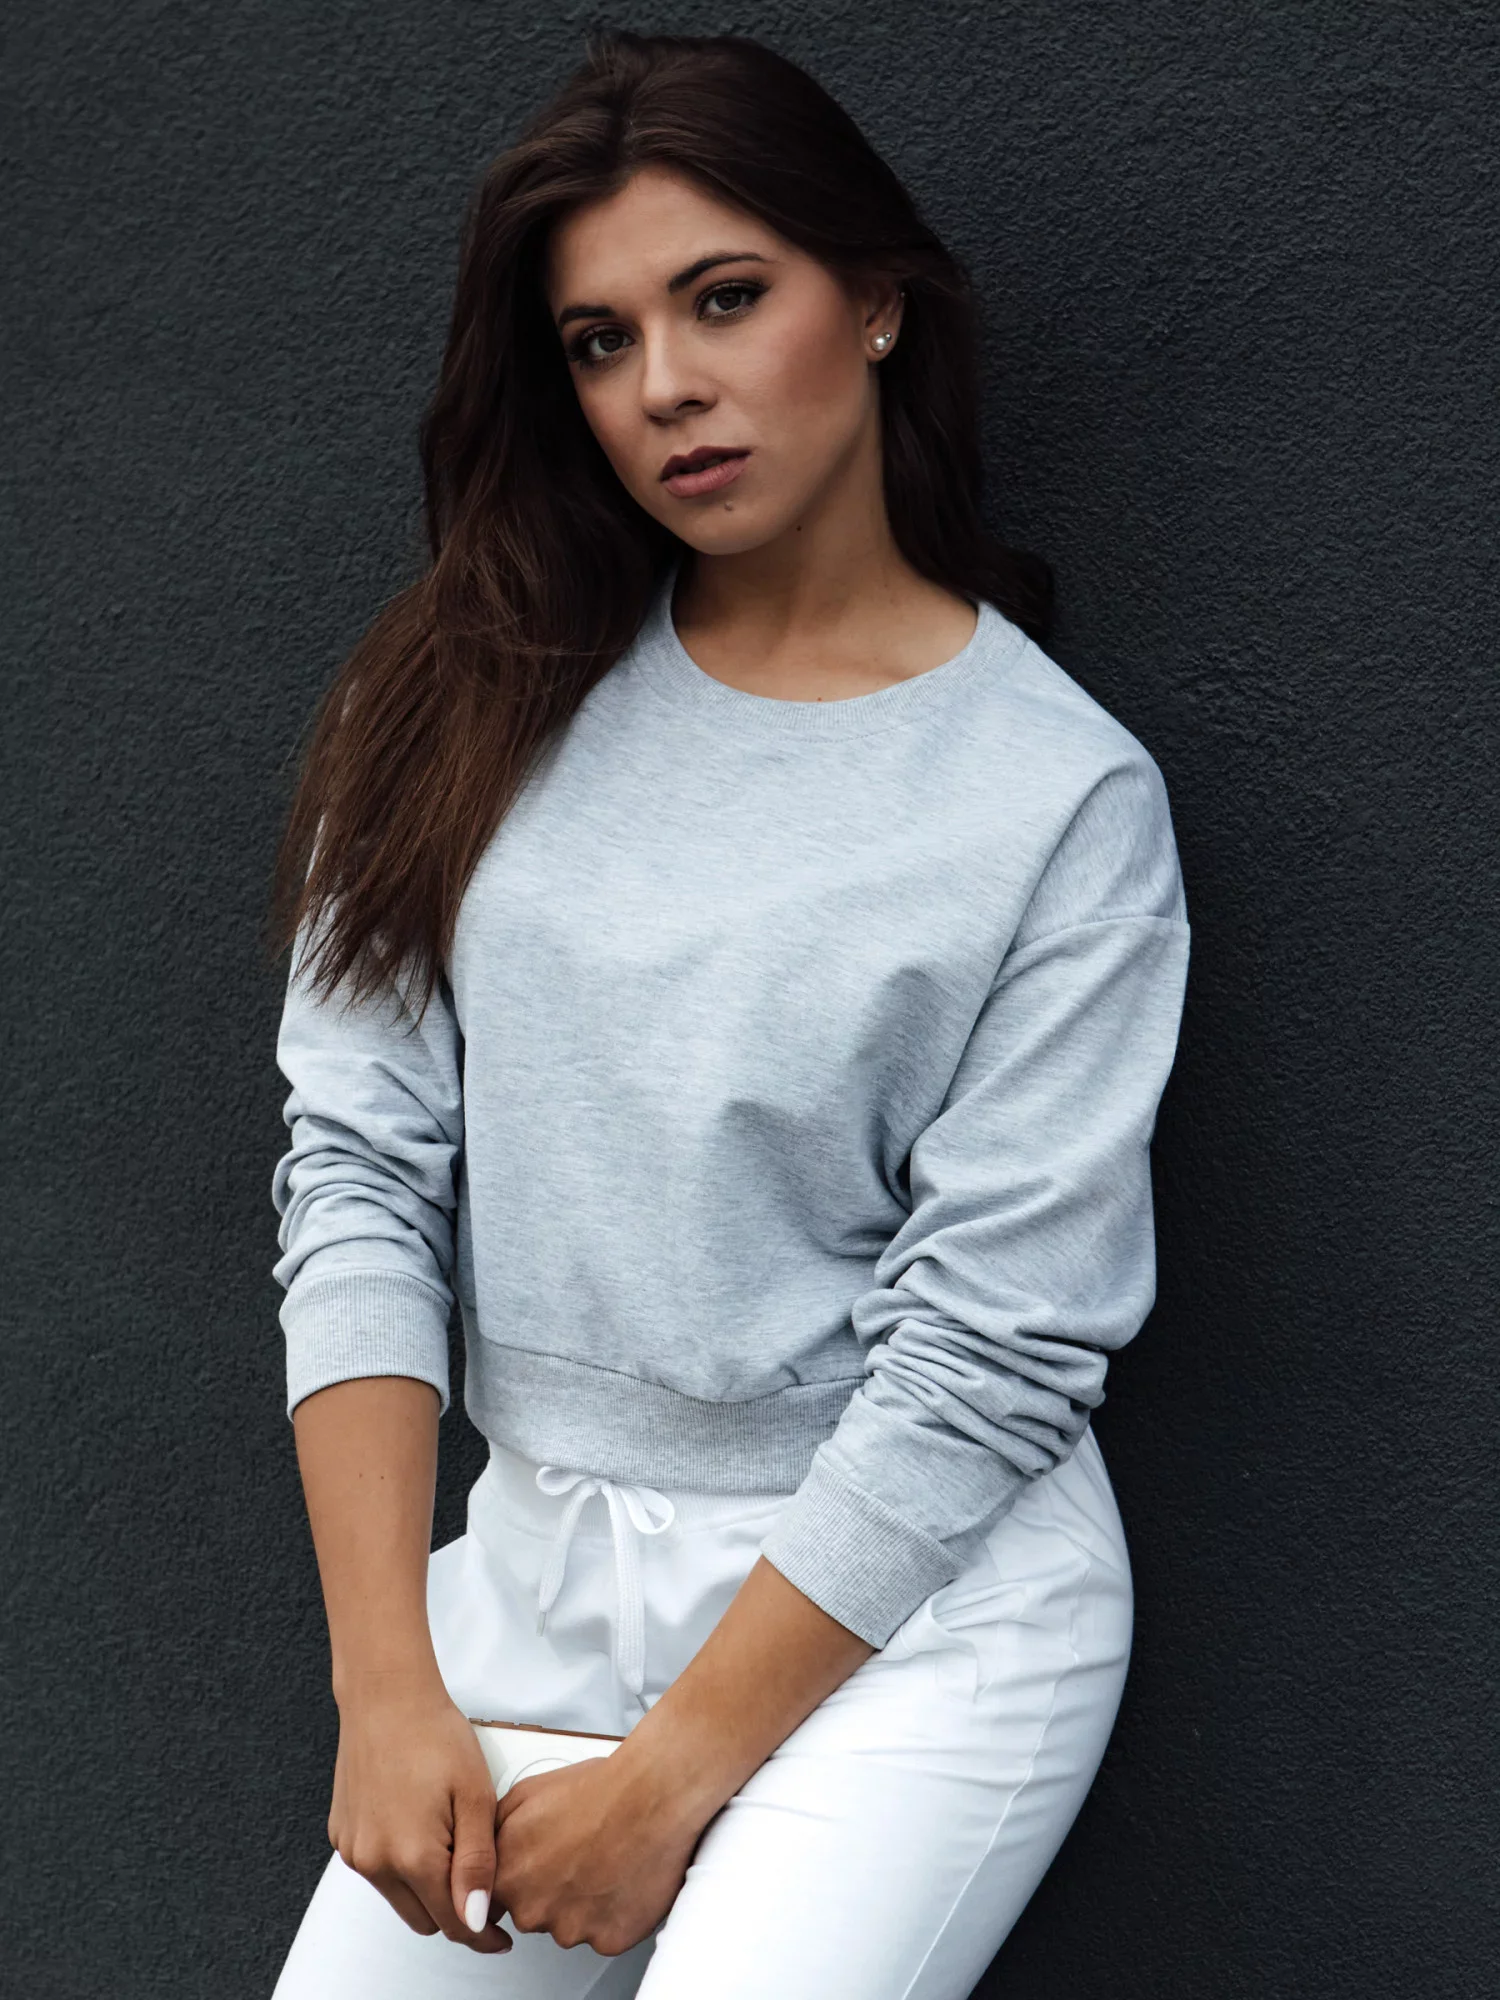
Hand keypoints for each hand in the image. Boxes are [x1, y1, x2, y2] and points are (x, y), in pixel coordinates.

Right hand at [327, 1671, 513, 1954]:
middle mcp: (375, 1861)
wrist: (387, 1696)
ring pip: (398, 1897)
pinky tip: (419, 1824)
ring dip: (425, 1886)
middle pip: (424, 1918)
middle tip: (480, 1875)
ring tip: (450, 1838)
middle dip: (454, 1908)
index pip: (453, 1922)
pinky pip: (377, 1870)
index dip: (482, 1932)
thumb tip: (478, 1919)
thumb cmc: (434, 1734)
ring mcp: (353, 1850)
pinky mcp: (341, 1836)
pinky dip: (400, 1863)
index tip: (500, 1936)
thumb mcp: (475, 1796)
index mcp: (412, 1855)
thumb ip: (478, 1863)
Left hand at [491, 1745, 711, 1956]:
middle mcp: (533, 1910)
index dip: (518, 1882)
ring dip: (582, 1903)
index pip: (494, 1902)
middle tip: (577, 1855)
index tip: (537, 1869)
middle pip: (533, 1914)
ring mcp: (571, 1929)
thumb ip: (495, 1835)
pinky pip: (603, 1935)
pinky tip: (621, 1877)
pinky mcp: (607, 1939)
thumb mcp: (524, 1794)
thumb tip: (488, 1856)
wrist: (650, 1794)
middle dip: (550, 1891)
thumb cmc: (596, 1788)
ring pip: (569, 1926)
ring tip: (604, 1860)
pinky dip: (612, 1913)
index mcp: (508, 1875)